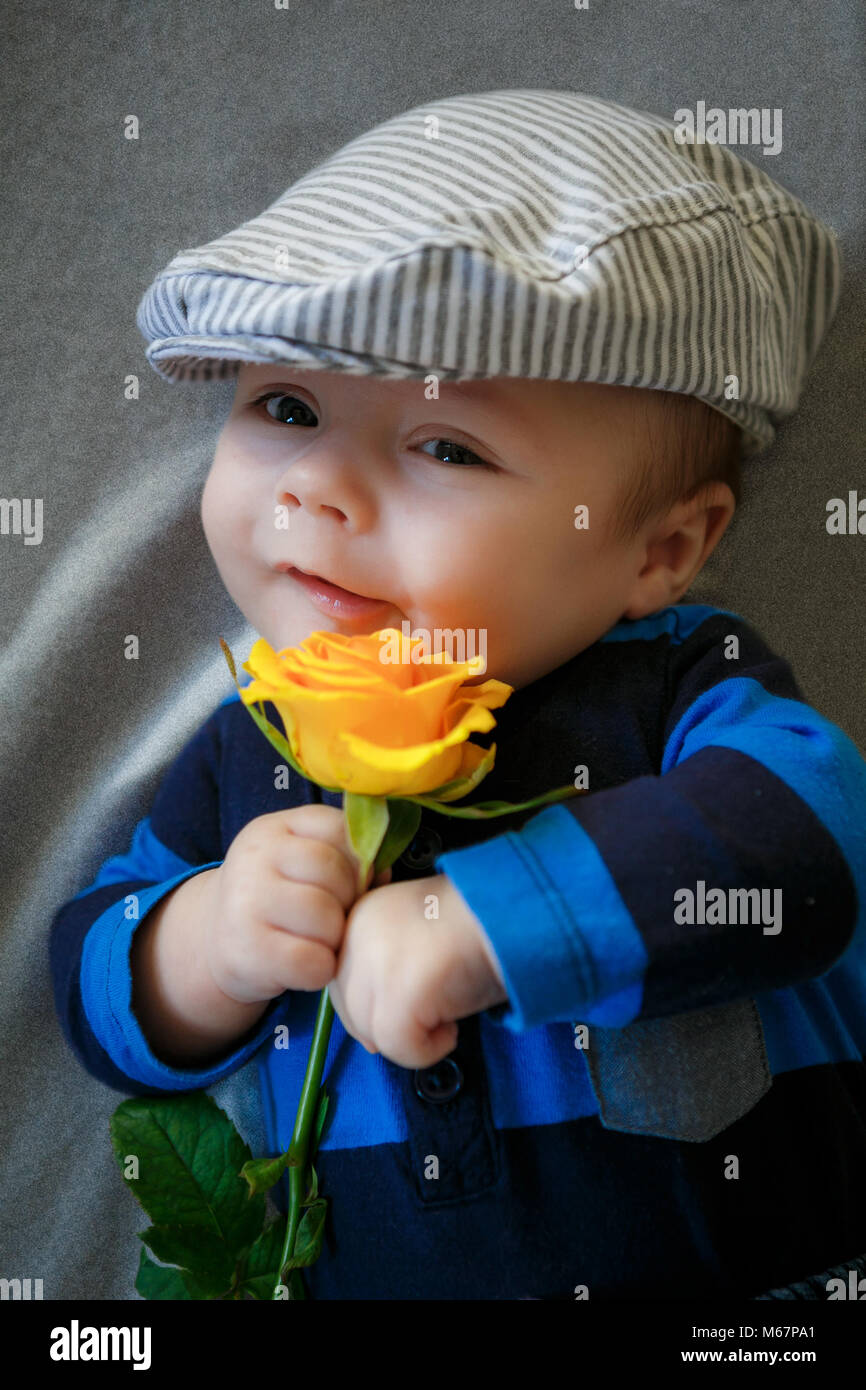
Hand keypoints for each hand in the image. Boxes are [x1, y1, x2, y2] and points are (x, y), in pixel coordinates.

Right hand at [204, 804, 388, 1004]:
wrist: (216, 940)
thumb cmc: (276, 898)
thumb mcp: (298, 863)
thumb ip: (342, 856)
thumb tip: (383, 873)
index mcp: (273, 829)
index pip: (339, 829)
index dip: (358, 860)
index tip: (350, 881)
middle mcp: (254, 858)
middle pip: (334, 874)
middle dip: (347, 901)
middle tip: (333, 917)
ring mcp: (245, 904)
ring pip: (326, 918)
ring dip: (334, 938)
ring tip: (318, 940)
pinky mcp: (247, 951)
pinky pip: (312, 962)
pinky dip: (320, 970)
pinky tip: (305, 964)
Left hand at [328, 872, 508, 1069]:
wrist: (515, 912)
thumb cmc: (477, 928)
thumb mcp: (415, 938)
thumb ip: (384, 972)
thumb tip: (369, 1037)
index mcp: (357, 915)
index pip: (341, 981)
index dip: (370, 1007)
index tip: (408, 1013)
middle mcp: (355, 933)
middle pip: (349, 1008)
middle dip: (388, 1026)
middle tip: (433, 1021)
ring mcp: (374, 960)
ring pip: (371, 1032)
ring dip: (411, 1040)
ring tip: (448, 1021)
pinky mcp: (399, 990)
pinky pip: (399, 1046)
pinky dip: (427, 1051)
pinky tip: (453, 1031)